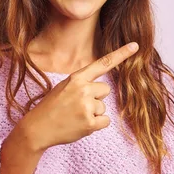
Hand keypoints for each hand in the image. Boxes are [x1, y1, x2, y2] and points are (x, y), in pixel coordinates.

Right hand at [20, 42, 139, 151]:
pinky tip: (80, 125)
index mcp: (76, 78)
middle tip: (76, 106)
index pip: (103, 63)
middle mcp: (83, 89)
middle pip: (105, 90)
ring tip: (75, 116)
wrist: (37, 128)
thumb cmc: (52, 107)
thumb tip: (102, 89)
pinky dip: (95, 125)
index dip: (121, 54)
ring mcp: (86, 106)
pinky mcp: (90, 122)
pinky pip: (105, 121)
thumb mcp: (64, 87)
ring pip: (104, 107)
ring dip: (93, 113)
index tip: (135, 46)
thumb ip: (82, 84)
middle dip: (95, 98)